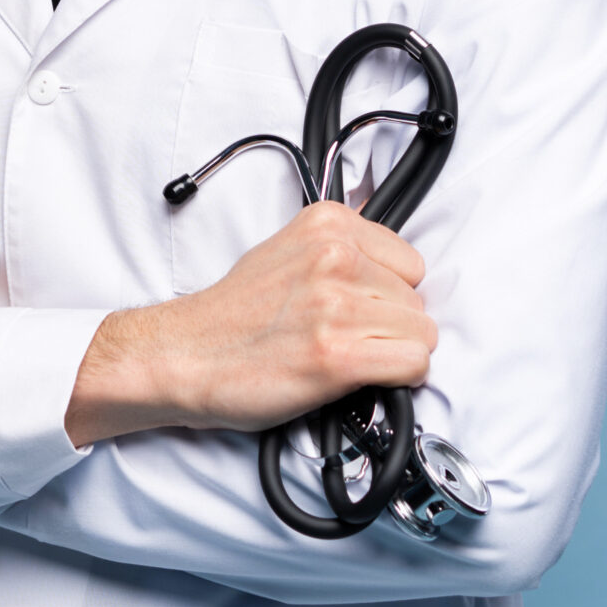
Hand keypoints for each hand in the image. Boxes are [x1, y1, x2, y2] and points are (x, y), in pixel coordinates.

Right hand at [65, 201, 434, 446]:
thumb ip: (340, 250)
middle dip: (390, 326)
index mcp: (327, 224)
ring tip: (343, 355)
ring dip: (391, 354)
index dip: (388, 294)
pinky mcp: (338, 355)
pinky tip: (354, 377)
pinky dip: (394, 381)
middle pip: (418, 301)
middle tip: (343, 337)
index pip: (411, 263)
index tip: (358, 308)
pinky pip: (414, 366)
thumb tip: (395, 270)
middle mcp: (335, 257)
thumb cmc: (233, 314)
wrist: (185, 355)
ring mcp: (336, 305)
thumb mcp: (286, 250)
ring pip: (422, 335)